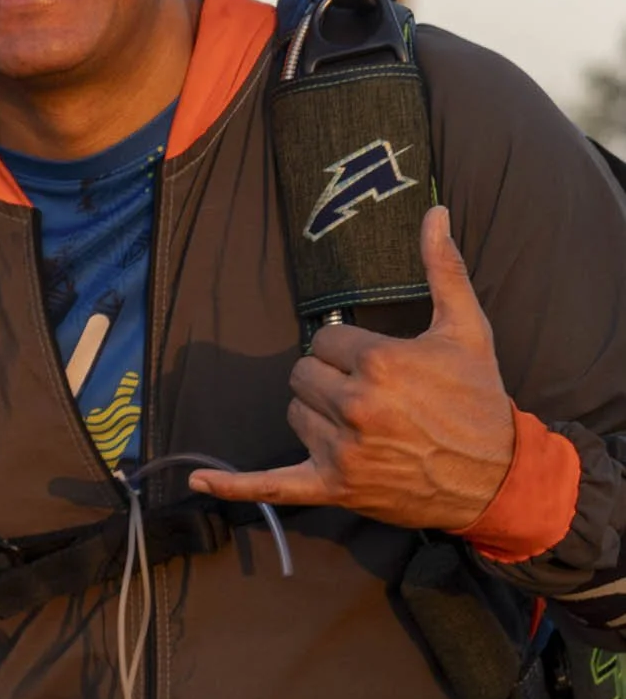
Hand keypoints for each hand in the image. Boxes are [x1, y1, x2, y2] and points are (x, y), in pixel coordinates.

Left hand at [193, 206, 514, 529]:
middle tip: (376, 395)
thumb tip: (434, 212)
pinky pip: (274, 485)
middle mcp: (357, 406)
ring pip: (294, 413)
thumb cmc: (480, 399)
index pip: (324, 340)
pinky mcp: (335, 486)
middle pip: (302, 374)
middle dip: (331, 379)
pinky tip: (199, 478)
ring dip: (318, 416)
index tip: (384, 365)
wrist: (499, 477)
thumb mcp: (467, 329)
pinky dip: (236, 485)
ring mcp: (343, 450)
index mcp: (379, 363)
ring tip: (367, 425)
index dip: (350, 350)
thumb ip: (443, 268)